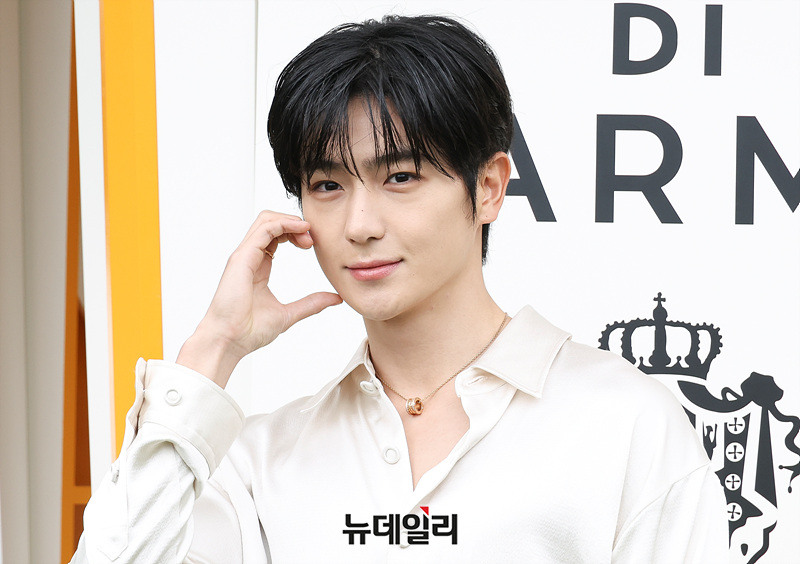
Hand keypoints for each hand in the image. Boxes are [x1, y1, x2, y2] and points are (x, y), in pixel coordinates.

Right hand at [176, 211, 341, 387]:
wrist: (229, 341)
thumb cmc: (248, 331)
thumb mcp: (289, 314)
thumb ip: (312, 304)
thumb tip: (335, 298)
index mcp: (259, 267)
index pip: (276, 236)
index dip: (296, 233)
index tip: (313, 244)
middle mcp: (250, 257)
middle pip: (271, 223)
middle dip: (295, 224)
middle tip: (312, 238)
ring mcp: (244, 256)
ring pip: (266, 220)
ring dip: (290, 221)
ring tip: (308, 232)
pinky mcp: (242, 258)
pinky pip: (263, 229)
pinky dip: (283, 224)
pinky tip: (300, 229)